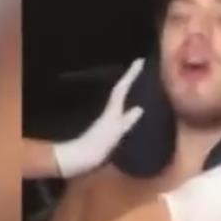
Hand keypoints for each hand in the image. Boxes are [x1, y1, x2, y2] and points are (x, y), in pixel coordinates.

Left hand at [53, 58, 144, 177]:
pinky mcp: (106, 129)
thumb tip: (140, 108)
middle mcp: (110, 112)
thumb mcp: (114, 133)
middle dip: (130, 79)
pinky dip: (126, 104)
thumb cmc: (96, 146)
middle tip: (141, 69)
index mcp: (112, 111)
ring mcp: (107, 120)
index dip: (131, 75)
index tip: (139, 61)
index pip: (122, 88)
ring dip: (128, 90)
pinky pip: (120, 110)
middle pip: (121, 90)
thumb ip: (127, 121)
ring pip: (120, 100)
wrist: (78, 159)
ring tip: (139, 84)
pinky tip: (130, 110)